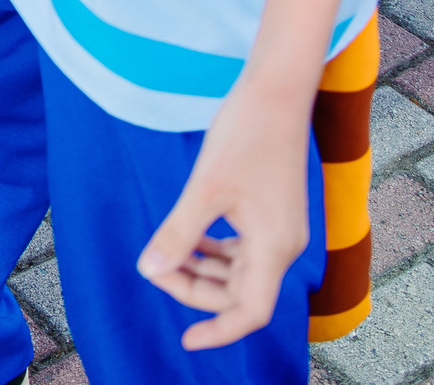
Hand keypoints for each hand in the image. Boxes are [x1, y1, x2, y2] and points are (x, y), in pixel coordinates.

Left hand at [136, 80, 312, 350]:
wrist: (275, 93)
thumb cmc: (245, 134)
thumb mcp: (204, 188)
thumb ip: (178, 233)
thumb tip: (149, 270)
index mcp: (274, 247)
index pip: (250, 312)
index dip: (220, 331)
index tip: (187, 341)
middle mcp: (285, 246)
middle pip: (240, 292)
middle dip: (196, 289)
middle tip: (156, 269)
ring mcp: (281, 230)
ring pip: (240, 271)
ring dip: (203, 270)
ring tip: (165, 254)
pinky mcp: (274, 214)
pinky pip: (244, 249)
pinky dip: (215, 251)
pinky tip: (188, 237)